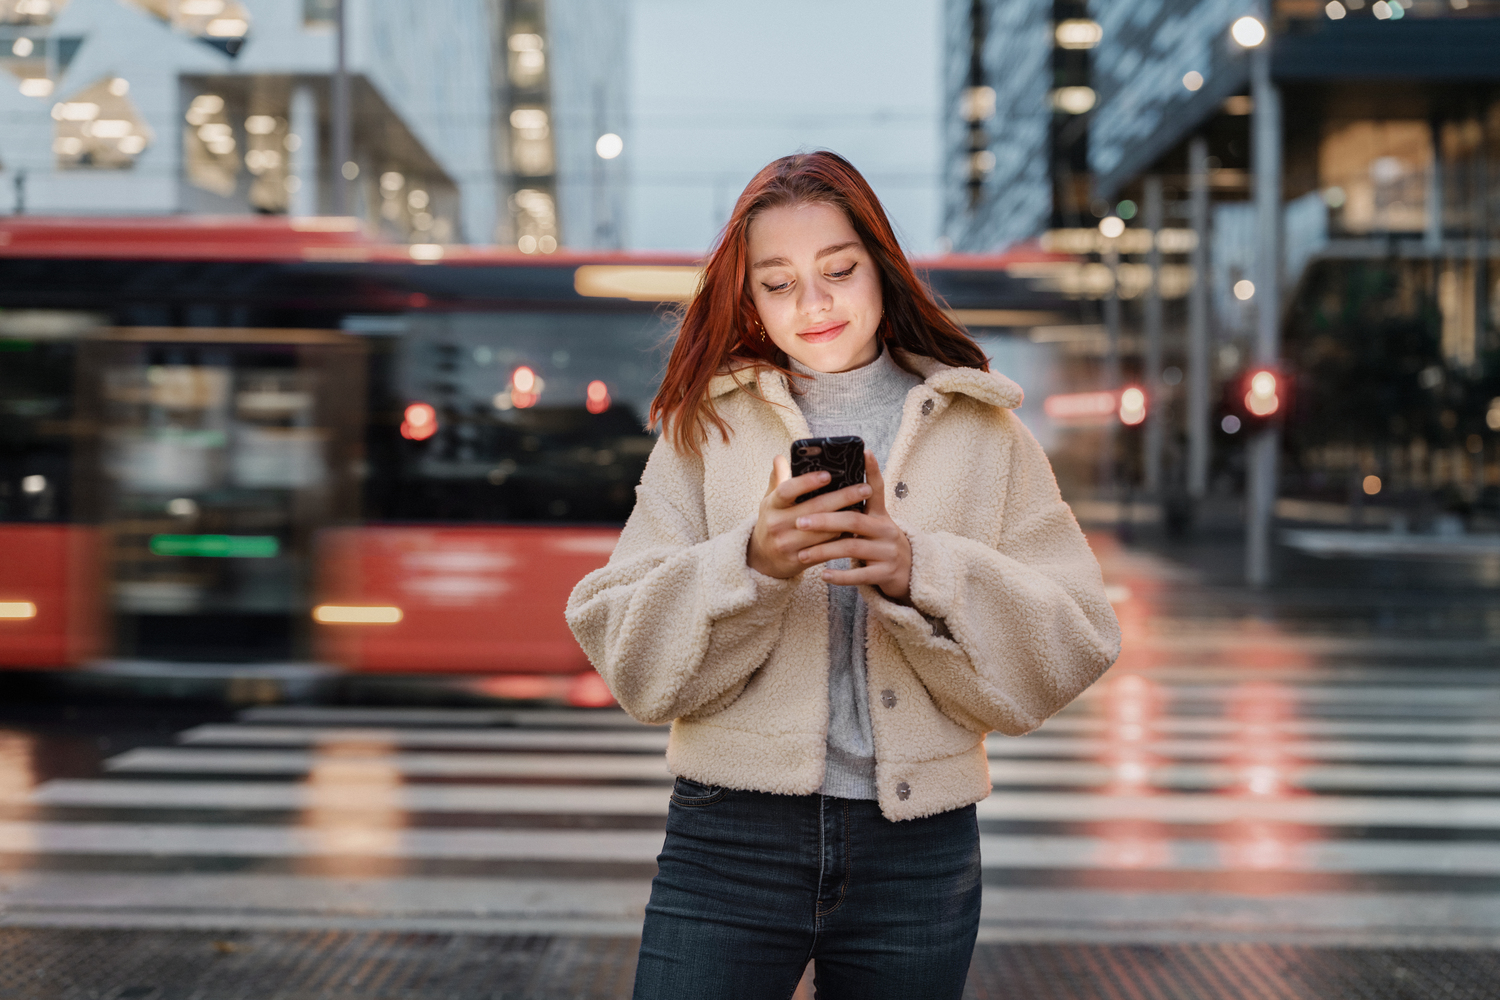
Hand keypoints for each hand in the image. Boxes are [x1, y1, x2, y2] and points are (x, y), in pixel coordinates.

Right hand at [747, 455, 873, 579]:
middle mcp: (776, 524)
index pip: (787, 490)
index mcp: (771, 505)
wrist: (763, 558)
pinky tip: (855, 530)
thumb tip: (780, 457)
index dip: (807, 482)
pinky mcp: (797, 560)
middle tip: (864, 488)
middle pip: (814, 509)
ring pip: (823, 531)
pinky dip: (841, 539)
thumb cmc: (773, 520)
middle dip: (842, 497)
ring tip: (865, 508)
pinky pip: (825, 549)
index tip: (828, 474)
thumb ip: (778, 479)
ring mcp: (786, 544)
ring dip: (845, 520)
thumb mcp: (771, 501)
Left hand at [791, 451, 911, 601]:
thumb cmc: (880, 543)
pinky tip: (823, 574)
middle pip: (854, 520)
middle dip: (825, 520)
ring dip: (824, 551)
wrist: (910, 572)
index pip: (877, 488)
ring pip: (853, 548)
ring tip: (802, 554)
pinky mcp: (886, 573)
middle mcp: (886, 530)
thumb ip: (856, 506)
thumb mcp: (875, 522)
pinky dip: (840, 576)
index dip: (872, 470)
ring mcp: (887, 552)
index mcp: (881, 515)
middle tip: (800, 521)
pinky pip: (860, 575)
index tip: (864, 452)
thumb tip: (834, 484)